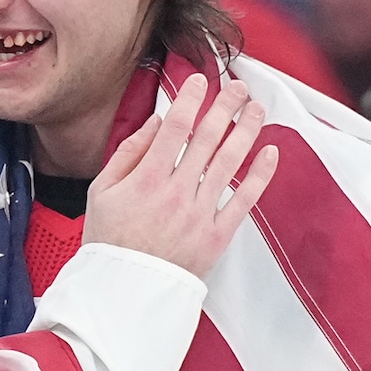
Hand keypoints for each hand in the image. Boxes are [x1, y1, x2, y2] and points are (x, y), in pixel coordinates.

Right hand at [82, 74, 278, 277]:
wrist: (124, 290)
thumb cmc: (109, 240)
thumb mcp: (101, 192)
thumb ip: (127, 155)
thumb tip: (155, 124)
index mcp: (145, 179)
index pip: (175, 128)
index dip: (190, 99)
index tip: (200, 80)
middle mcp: (175, 192)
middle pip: (207, 139)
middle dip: (225, 107)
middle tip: (238, 87)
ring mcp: (198, 214)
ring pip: (229, 162)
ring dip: (246, 131)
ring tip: (257, 109)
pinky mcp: (216, 236)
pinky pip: (243, 201)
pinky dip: (260, 175)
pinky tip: (270, 152)